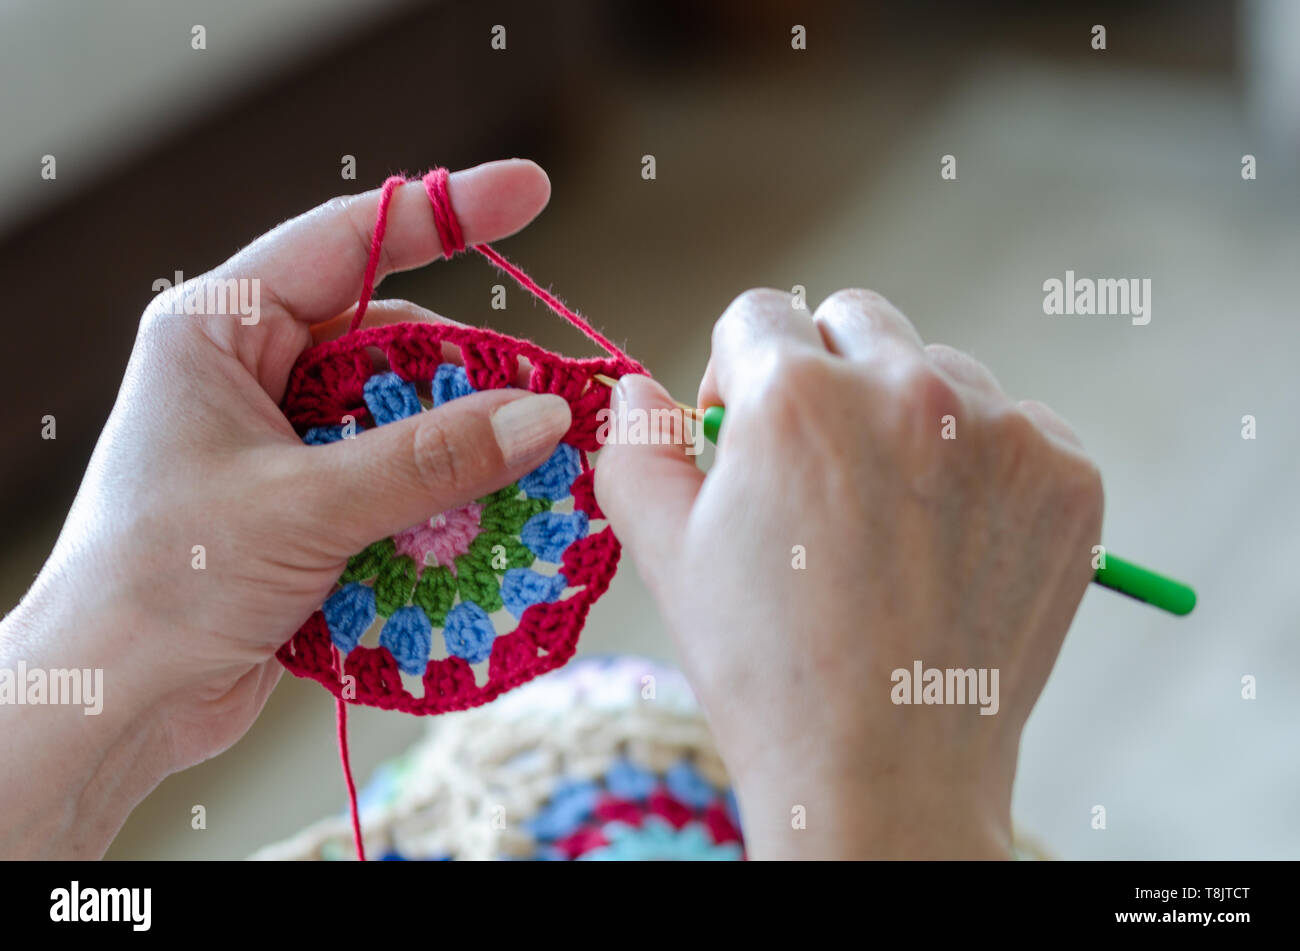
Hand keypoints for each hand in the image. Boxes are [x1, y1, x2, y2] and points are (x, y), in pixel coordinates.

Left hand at [0, 159, 572, 857]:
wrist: (112, 701)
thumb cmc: (164, 583)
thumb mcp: (304, 508)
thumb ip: (429, 459)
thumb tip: (542, 416)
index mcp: (220, 329)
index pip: (346, 241)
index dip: (445, 213)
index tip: (530, 191)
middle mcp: (251, 372)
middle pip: (392, 340)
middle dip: (470, 374)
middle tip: (552, 401)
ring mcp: (281, 440)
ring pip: (401, 416)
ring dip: (463, 447)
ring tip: (533, 473)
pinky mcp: (305, 502)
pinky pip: (394, 476)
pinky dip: (441, 496)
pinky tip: (486, 519)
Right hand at [595, 288, 1103, 858]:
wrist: (886, 777)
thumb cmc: (765, 670)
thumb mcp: (665, 552)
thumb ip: (638, 445)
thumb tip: (636, 386)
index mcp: (797, 395)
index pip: (758, 315)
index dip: (739, 374)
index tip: (748, 437)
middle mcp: (910, 389)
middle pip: (854, 322)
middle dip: (826, 375)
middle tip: (819, 472)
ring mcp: (1003, 431)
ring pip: (940, 370)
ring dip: (909, 418)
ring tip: (891, 521)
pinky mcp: (1066, 476)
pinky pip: (1017, 425)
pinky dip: (985, 464)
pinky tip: (954, 539)